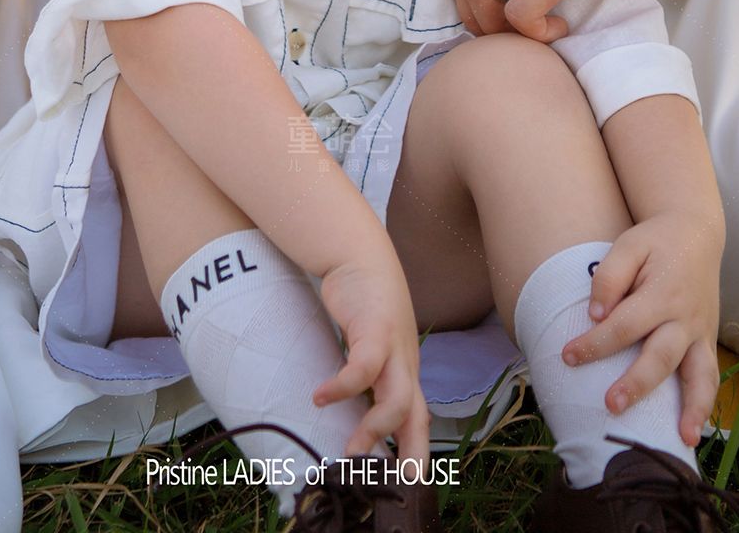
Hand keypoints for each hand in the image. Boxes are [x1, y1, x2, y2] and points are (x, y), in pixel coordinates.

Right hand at [313, 248, 429, 466]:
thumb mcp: (371, 344)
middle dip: (406, 454)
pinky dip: (343, 388)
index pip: (418, 420)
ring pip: (397, 401)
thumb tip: (349, 410)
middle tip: (385, 484)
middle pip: (416, 417)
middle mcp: (405, 364)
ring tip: (350, 451)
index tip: (406, 483)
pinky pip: (363, 369)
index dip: (416, 453)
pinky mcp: (375, 330)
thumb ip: (368, 375)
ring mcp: (394, 348)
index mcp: (404, 371)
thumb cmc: (365, 302)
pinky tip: (320, 396)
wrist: (361, 254)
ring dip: (374, 430)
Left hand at [562, 213, 723, 446]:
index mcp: (662, 292)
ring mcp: (701, 333)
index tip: (568, 356)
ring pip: (699, 374)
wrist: (696, 234)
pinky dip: (705, 404)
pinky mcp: (708, 341)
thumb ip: (610, 277)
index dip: (595, 343)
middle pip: (660, 356)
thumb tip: (596, 314)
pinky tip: (693, 430)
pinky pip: (710, 376)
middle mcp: (685, 317)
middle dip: (636, 384)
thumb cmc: (655, 242)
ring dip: (691, 408)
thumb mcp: (628, 245)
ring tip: (682, 439)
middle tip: (611, 404)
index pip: (624, 325)